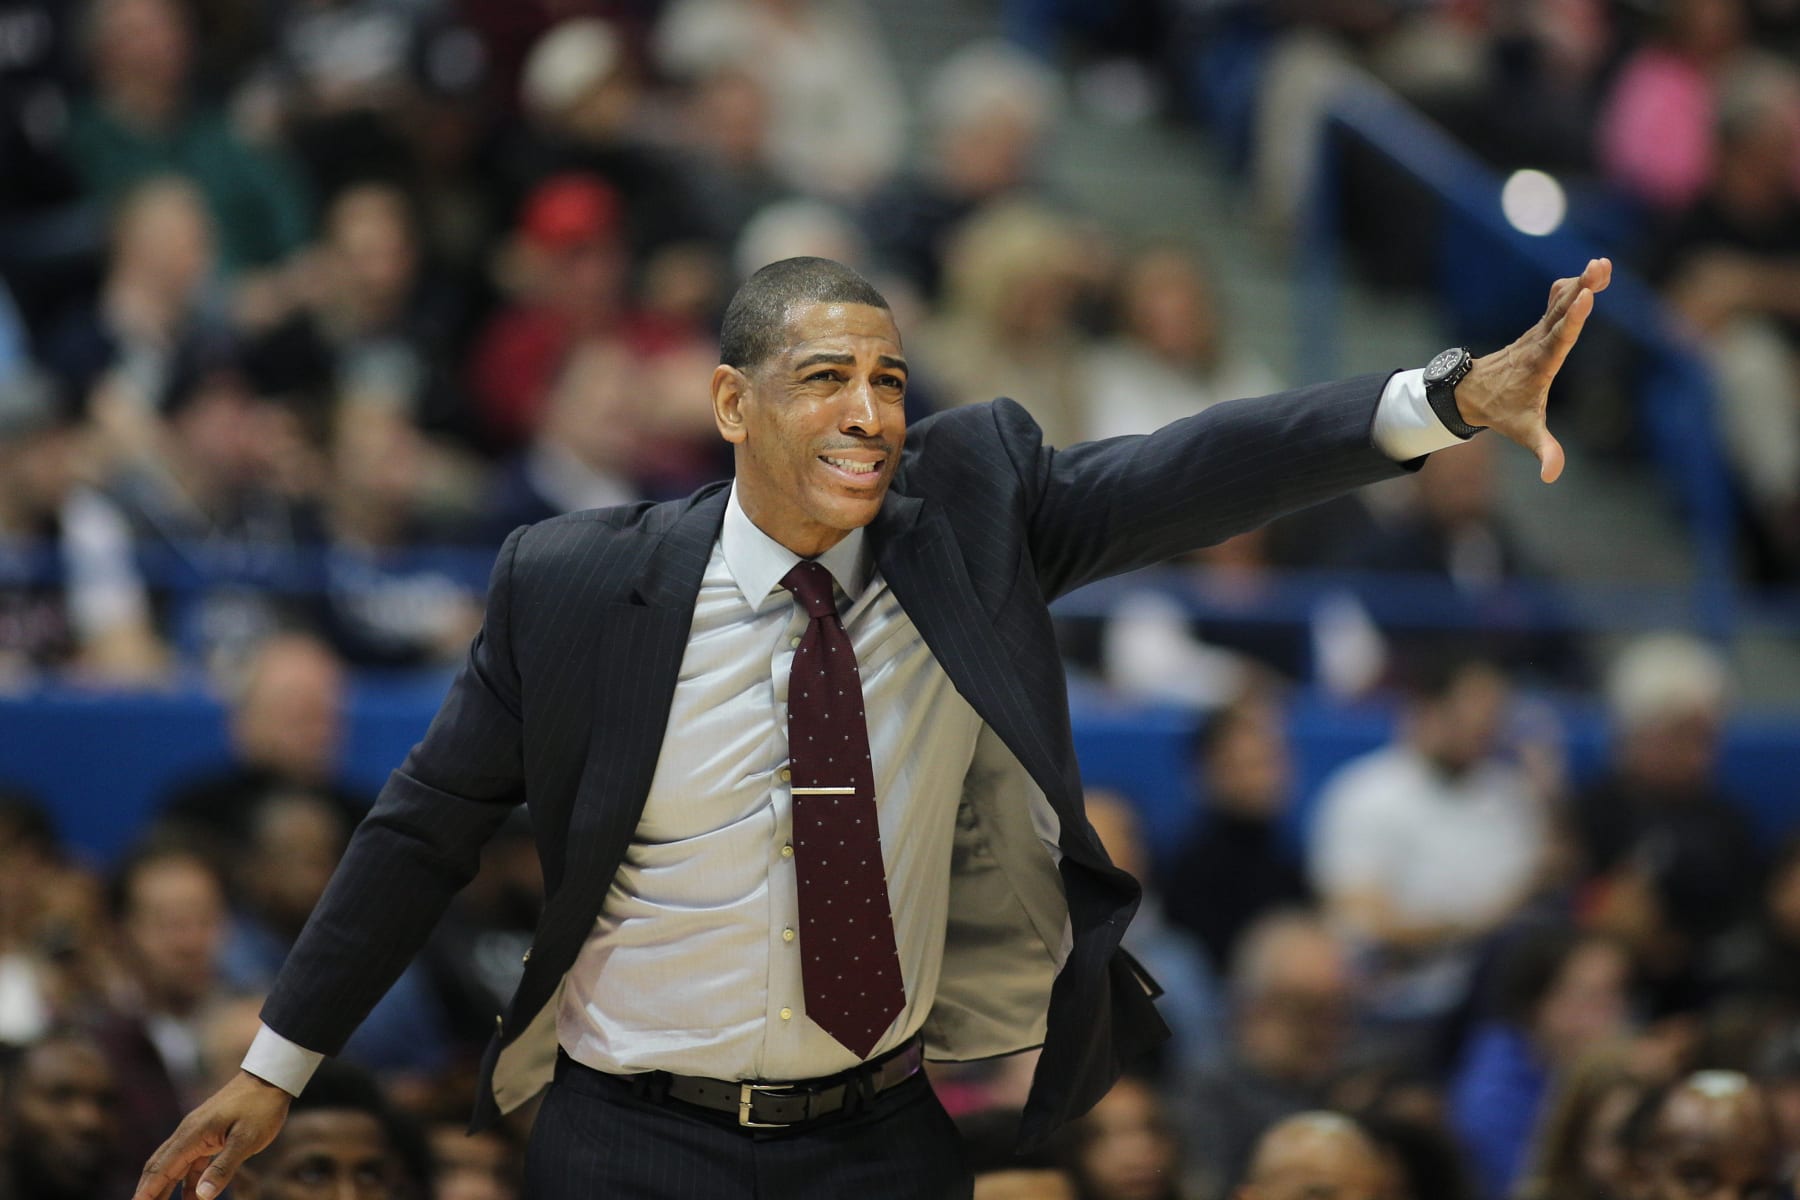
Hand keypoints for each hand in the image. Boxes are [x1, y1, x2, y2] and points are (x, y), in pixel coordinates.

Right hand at [135, 1071, 291, 1199]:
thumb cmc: (261, 1107)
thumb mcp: (246, 1139)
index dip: (147, 1190)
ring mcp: (197, 1133)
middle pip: (160, 1167)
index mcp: (193, 1134)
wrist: (271, 1078)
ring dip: (165, 1187)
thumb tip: (203, 1196)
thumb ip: (224, 1168)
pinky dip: (186, 1180)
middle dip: (149, 1190)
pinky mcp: (208, 1134)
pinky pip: (190, 1161)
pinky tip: (192, 1197)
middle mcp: (189, 1133)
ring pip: (174, 1165)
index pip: (162, 1168)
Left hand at [1453, 257, 1612, 482]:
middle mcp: (1538, 343)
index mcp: (1539, 364)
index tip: (1585, 299)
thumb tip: (1552, 475)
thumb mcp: (1524, 432)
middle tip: (1600, 268)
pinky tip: (1588, 272)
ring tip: (1602, 264)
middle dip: (1580, 289)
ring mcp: (1537, 333)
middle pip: (1561, 312)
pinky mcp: (1539, 328)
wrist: (1471, 393)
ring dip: (1580, 283)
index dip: (1571, 319)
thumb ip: (1543, 451)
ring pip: (1559, 303)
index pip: (1558, 338)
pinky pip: (1556, 303)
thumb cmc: (1501, 411)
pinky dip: (1571, 288)